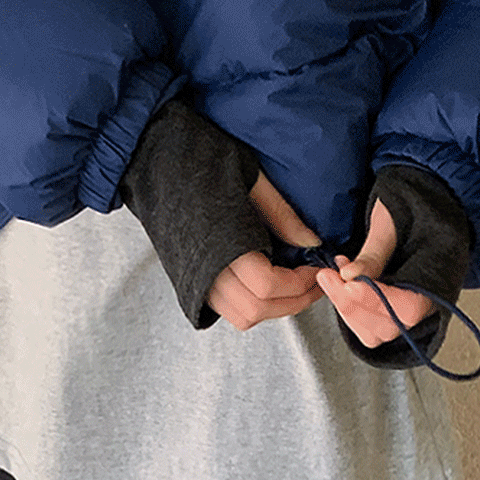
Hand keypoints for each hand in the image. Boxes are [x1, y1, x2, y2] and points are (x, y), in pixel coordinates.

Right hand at [205, 172, 324, 330]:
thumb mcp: (253, 181)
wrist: (163, 165)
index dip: (300, 283)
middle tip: (313, 284)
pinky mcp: (193, 283)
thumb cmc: (204, 163)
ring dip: (273, 309)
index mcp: (221, 245)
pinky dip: (254, 307)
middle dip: (293, 301)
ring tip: (293, 288)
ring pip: (243, 316)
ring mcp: (198, 280)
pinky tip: (268, 288)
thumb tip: (312, 242)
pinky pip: (229, 310)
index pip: (268, 285)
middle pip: (257, 309)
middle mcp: (207, 270)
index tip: (315, 269)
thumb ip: (282, 215)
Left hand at [315, 198, 432, 348]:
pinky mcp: (391, 309)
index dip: (376, 301)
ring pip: (375, 332)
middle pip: (388, 326)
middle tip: (329, 277)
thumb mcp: (391, 219)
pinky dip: (349, 310)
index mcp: (440, 275)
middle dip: (352, 305)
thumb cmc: (412, 203)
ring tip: (333, 277)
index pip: (408, 308)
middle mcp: (428, 300)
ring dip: (347, 309)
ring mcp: (408, 309)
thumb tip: (349, 276)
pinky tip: (341, 285)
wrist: (421, 198)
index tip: (349, 284)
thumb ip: (374, 251)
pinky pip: (368, 326)